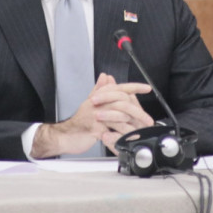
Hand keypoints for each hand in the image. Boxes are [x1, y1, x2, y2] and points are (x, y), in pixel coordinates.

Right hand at [30, 73, 151, 157]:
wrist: (65, 136)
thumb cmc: (79, 122)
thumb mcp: (89, 103)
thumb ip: (99, 89)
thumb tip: (105, 76)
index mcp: (98, 96)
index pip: (119, 87)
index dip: (134, 87)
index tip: (147, 88)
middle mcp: (98, 103)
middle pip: (122, 101)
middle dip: (138, 110)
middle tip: (147, 118)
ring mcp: (96, 115)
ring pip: (120, 114)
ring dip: (133, 123)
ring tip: (141, 129)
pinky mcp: (95, 129)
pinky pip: (113, 130)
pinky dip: (123, 134)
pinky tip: (130, 137)